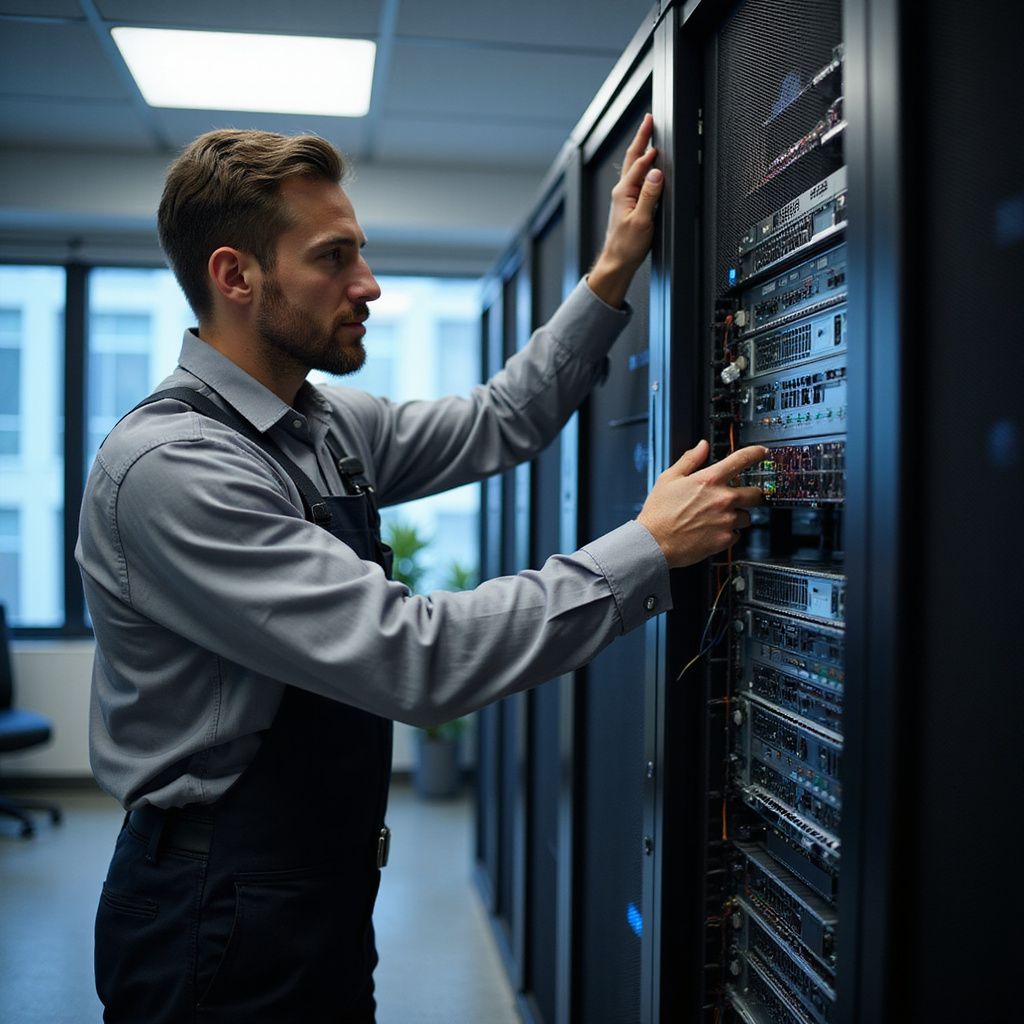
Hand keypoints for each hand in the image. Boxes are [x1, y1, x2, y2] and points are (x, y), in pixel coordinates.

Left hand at [587, 113, 663, 307]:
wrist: (617, 262)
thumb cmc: (627, 246)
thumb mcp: (642, 220)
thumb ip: (650, 195)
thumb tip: (656, 173)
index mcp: (624, 191)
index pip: (639, 163)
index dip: (649, 146)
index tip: (655, 127)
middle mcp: (622, 191)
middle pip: (632, 158)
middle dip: (641, 138)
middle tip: (648, 119)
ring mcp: (624, 197)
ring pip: (634, 167)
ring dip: (641, 149)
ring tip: (648, 134)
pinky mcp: (628, 204)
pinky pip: (636, 179)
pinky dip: (643, 167)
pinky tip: (648, 165)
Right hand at [636, 440, 766, 568]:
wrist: (654, 542)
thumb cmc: (659, 512)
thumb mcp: (669, 478)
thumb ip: (690, 460)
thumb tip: (702, 446)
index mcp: (709, 480)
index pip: (741, 460)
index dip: (756, 453)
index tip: (762, 453)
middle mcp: (722, 499)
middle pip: (756, 494)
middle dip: (751, 494)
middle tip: (740, 497)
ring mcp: (726, 521)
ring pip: (746, 517)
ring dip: (737, 516)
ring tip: (717, 518)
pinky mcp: (725, 539)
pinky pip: (736, 535)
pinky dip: (728, 533)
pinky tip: (712, 531)